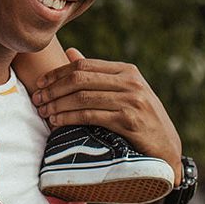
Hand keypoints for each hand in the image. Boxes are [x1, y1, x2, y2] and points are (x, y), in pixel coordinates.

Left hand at [32, 49, 181, 174]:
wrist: (168, 151)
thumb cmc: (142, 120)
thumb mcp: (124, 92)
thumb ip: (98, 74)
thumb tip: (71, 52)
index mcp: (127, 70)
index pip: (84, 65)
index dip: (58, 73)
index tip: (40, 83)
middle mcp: (130, 82)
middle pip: (80, 79)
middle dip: (54, 88)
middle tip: (37, 99)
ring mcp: (132, 100)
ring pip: (83, 97)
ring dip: (58, 104)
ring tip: (43, 112)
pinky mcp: (129, 121)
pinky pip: (91, 116)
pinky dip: (70, 118)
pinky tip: (57, 122)